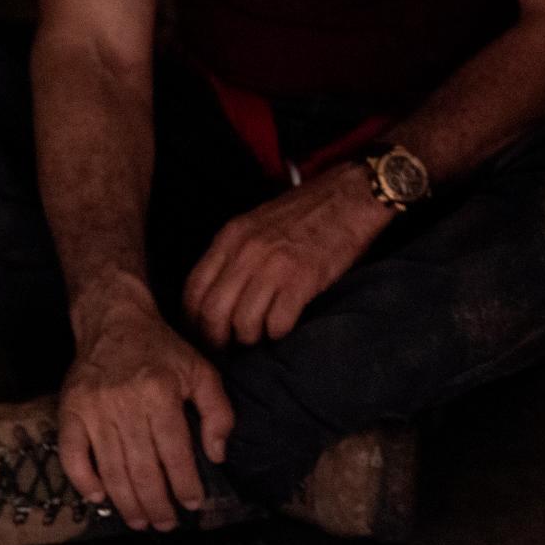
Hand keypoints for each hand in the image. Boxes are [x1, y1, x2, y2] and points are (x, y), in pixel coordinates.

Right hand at [58, 284, 235, 531]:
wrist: (113, 321)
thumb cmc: (163, 350)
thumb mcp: (202, 372)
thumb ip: (218, 412)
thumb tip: (217, 455)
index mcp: (159, 394)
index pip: (175, 453)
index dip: (185, 485)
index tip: (193, 505)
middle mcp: (124, 404)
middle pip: (141, 468)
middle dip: (156, 504)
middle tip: (166, 524)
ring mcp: (92, 410)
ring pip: (110, 468)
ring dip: (126, 502)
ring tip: (141, 522)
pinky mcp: (69, 411)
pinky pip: (72, 455)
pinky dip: (84, 481)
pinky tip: (100, 499)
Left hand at [183, 163, 393, 349]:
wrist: (351, 195)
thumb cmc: (307, 213)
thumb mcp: (256, 224)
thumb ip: (234, 253)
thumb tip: (217, 295)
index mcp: (230, 237)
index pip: (193, 290)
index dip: (193, 321)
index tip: (203, 335)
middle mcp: (247, 251)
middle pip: (213, 313)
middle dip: (218, 340)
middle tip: (229, 349)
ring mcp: (275, 265)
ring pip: (243, 323)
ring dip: (251, 338)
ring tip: (262, 335)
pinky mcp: (304, 278)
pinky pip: (278, 322)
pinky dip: (279, 333)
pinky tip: (284, 327)